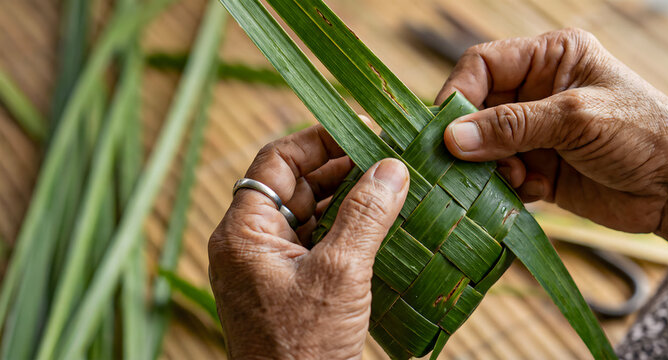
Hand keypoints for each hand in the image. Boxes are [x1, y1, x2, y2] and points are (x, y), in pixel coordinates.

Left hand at [208, 126, 409, 358]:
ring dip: (351, 201)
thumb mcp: (341, 273)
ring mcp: (272, 268)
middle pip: (296, 186)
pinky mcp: (293, 288)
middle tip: (390, 159)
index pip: (275, 162)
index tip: (363, 132)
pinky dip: (350, 231)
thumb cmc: (305, 347)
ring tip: (395, 188)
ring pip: (312, 215)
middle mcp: (252, 245)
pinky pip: (320, 244)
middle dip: (343, 170)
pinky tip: (385, 225)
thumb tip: (392, 167)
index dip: (318, 141)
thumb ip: (365, 215)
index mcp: (244, 234)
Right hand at [437, 28, 667, 277]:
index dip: (459, 92)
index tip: (446, 129)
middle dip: (471, 137)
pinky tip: (529, 191)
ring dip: (488, 166)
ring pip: (484, 147)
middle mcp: (538, 92)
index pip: (483, 64)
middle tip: (469, 163)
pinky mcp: (540, 169)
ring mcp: (538, 133)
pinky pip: (502, 177)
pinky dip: (505, 188)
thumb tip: (451, 138)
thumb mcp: (577, 118)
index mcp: (550, 58)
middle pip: (478, 108)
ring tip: (513, 179)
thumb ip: (512, 126)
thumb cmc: (643, 134)